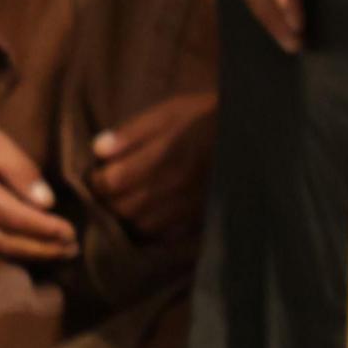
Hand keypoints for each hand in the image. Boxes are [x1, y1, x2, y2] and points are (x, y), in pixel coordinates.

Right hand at [0, 90, 74, 261]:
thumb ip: (19, 170)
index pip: (14, 218)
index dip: (44, 229)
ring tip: (60, 252)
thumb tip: (46, 203)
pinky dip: (10, 248)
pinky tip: (31, 247)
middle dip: (42, 249)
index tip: (71, 233)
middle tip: (72, 249)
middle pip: (5, 241)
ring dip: (29, 253)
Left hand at [84, 90, 214, 239]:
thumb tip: (97, 150)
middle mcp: (171, 186)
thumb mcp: (170, 112)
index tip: (100, 172)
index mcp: (160, 158)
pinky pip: (166, 235)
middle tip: (112, 189)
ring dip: (129, 216)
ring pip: (140, 226)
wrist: (251, 133)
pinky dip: (154, 228)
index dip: (96, 179)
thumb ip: (132, 132)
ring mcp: (187, 206)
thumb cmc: (207, 117)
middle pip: (120, 209)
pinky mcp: (200, 216)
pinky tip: (155, 213)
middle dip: (109, 201)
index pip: (108, 183)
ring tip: (131, 201)